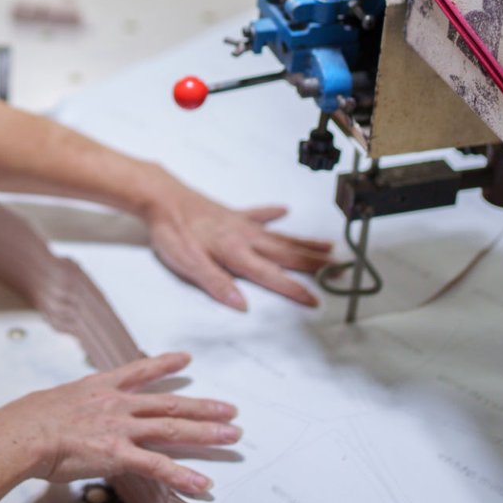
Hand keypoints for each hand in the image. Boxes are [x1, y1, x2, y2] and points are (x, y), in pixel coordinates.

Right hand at [0, 352, 235, 495]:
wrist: (22, 431)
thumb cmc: (29, 421)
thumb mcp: (57, 402)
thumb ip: (76, 406)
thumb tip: (75, 416)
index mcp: (102, 387)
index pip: (140, 371)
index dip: (165, 364)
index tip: (186, 358)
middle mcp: (118, 404)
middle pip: (170, 404)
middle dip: (203, 407)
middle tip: (230, 409)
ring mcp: (121, 428)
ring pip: (172, 429)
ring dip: (206, 433)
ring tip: (231, 436)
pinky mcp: (118, 454)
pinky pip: (157, 466)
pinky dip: (181, 476)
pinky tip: (202, 484)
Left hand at [143, 177, 332, 310]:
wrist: (160, 198)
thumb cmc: (172, 232)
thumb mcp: (189, 264)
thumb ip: (216, 284)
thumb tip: (242, 305)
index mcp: (236, 253)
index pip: (271, 276)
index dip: (294, 290)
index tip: (316, 301)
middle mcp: (245, 237)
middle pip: (286, 254)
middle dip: (315, 264)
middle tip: (342, 269)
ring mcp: (240, 224)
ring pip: (280, 236)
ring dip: (305, 243)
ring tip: (329, 248)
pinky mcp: (230, 214)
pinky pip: (258, 214)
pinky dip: (272, 214)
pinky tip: (283, 211)